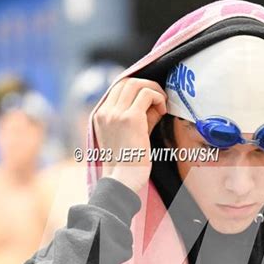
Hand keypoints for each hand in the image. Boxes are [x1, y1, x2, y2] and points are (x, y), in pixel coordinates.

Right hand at [93, 78, 166, 193]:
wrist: (123, 181)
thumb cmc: (128, 165)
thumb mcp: (131, 136)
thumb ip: (140, 118)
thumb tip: (155, 103)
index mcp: (100, 116)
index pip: (117, 88)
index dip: (136, 89)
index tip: (150, 100)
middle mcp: (105, 112)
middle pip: (126, 82)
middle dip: (146, 86)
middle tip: (160, 99)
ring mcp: (116, 114)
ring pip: (136, 84)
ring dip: (153, 90)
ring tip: (162, 105)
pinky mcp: (130, 118)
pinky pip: (146, 94)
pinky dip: (158, 97)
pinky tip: (163, 110)